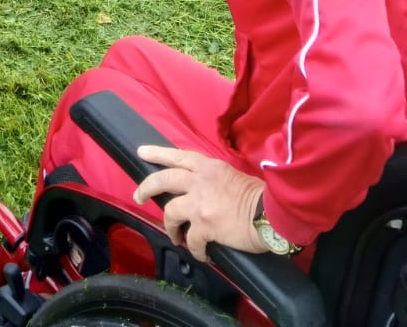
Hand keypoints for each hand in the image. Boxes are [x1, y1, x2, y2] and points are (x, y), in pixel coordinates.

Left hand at [133, 144, 266, 260]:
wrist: (269, 214)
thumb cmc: (257, 197)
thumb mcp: (231, 176)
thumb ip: (212, 180)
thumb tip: (202, 193)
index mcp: (208, 167)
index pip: (178, 156)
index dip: (158, 153)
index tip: (142, 152)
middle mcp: (199, 181)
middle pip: (164, 180)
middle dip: (147, 187)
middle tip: (138, 195)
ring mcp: (200, 203)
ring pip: (170, 212)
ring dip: (170, 227)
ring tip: (175, 236)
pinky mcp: (205, 226)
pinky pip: (191, 240)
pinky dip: (195, 249)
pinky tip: (202, 253)